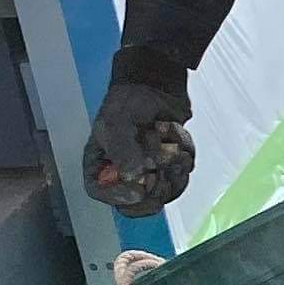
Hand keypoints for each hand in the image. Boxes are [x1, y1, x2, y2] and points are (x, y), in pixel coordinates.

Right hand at [82, 78, 196, 213]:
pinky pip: (184, 172)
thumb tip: (133, 177)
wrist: (156, 84)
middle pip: (139, 200)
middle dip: (155, 179)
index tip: (140, 187)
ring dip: (171, 159)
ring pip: (167, 189)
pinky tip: (171, 129)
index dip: (120, 195)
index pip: (102, 193)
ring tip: (161, 131)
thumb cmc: (128, 101)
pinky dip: (182, 149)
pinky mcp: (171, 166)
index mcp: (99, 163)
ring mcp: (149, 172)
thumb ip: (122, 151)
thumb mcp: (116, 123)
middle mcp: (123, 173)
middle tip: (156, 158)